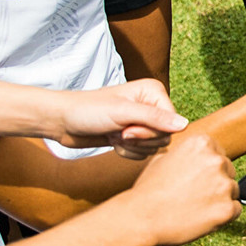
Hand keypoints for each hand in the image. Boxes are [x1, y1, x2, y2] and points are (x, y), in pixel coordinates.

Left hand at [56, 79, 184, 156]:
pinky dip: (126, 152)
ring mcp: (141, 121)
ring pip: (153, 147)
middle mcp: (151, 105)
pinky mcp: (132, 135)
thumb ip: (155, 118)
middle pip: (164, 136)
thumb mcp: (123, 112)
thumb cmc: (88, 110)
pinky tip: (112, 141)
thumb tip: (184, 125)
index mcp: (154, 92)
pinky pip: (142, 153)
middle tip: (120, 132)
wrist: (62, 121)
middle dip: (140, 140)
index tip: (127, 128)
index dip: (150, 131)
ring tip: (114, 135)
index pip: (172, 122)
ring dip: (131, 147)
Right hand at [124, 134, 240, 245]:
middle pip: (228, 172)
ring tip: (192, 207)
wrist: (140, 218)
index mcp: (202, 143)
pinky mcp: (227, 208)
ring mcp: (224, 184)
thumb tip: (198, 152)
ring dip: (219, 200)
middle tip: (191, 196)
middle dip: (215, 184)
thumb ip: (186, 152)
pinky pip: (235, 210)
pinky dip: (222, 216)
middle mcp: (217, 160)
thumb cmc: (148, 189)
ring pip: (233, 191)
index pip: (219, 155)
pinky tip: (201, 218)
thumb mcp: (163, 158)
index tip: (192, 180)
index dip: (205, 171)